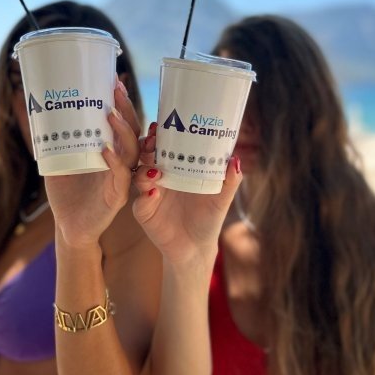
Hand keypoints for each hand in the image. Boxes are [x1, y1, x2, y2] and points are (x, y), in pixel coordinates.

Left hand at [44, 80, 140, 248]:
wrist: (68, 227)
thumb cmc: (67, 193)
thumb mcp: (57, 159)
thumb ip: (51, 138)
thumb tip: (31, 109)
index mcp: (113, 152)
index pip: (124, 123)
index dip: (122, 102)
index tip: (114, 80)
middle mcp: (122, 162)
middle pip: (133, 131)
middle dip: (126, 109)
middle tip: (115, 89)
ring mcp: (122, 179)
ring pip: (132, 151)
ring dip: (123, 131)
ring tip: (110, 114)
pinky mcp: (117, 197)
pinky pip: (120, 177)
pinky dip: (114, 162)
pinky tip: (104, 150)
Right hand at [132, 123, 241, 269]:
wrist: (197, 248)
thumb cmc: (208, 217)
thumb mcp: (222, 198)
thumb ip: (229, 180)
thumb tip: (235, 159)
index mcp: (177, 169)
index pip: (164, 146)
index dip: (160, 135)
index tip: (160, 126)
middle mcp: (160, 177)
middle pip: (147, 156)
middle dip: (147, 147)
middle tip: (153, 142)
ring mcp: (150, 194)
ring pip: (139, 175)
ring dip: (145, 170)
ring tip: (155, 170)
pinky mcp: (145, 212)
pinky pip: (140, 201)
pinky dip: (145, 196)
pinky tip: (153, 192)